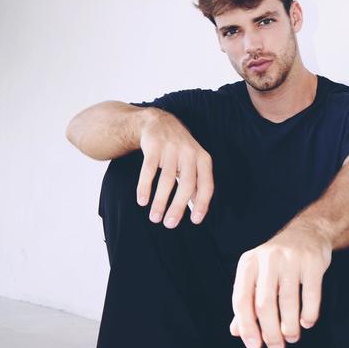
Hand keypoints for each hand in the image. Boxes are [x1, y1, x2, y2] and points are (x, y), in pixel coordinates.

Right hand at [136, 109, 213, 227]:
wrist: (159, 123)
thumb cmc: (179, 150)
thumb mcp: (194, 163)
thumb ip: (197, 183)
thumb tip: (198, 210)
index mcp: (203, 159)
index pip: (206, 185)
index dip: (202, 204)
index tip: (195, 221)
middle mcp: (189, 153)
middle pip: (186, 184)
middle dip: (178, 207)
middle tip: (169, 224)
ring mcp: (171, 149)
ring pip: (166, 179)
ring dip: (160, 201)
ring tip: (155, 218)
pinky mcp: (154, 147)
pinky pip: (148, 170)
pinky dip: (145, 187)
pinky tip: (142, 201)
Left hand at [229, 222, 332, 347]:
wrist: (308, 232)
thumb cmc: (277, 261)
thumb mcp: (257, 275)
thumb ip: (246, 302)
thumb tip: (236, 332)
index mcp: (248, 263)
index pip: (241, 300)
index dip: (246, 327)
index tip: (254, 346)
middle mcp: (267, 259)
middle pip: (264, 304)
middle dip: (270, 332)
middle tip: (277, 347)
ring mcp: (291, 258)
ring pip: (288, 301)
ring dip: (289, 326)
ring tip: (292, 337)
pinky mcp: (313, 261)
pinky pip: (311, 294)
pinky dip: (309, 313)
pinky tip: (306, 322)